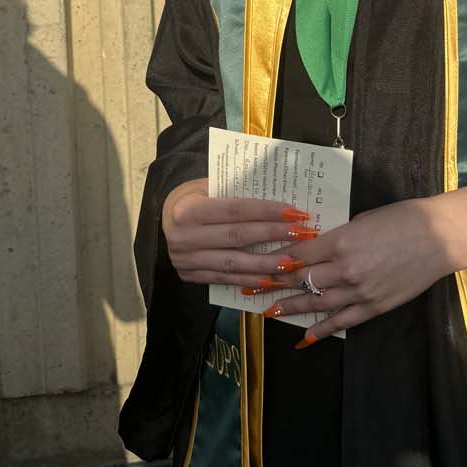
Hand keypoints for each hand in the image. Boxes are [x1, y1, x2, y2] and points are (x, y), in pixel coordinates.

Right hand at [160, 179, 314, 284]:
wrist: (163, 215)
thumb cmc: (195, 195)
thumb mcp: (209, 185)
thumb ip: (236, 192)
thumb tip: (279, 198)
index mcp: (188, 209)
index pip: (236, 210)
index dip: (268, 212)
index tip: (296, 213)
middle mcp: (184, 237)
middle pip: (238, 237)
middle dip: (274, 236)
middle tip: (303, 235)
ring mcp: (185, 260)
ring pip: (233, 263)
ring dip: (267, 265)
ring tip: (293, 262)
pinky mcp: (189, 276)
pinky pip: (225, 279)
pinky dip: (249, 281)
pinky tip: (271, 280)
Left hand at [264, 184, 466, 342]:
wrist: (440, 237)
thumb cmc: (402, 218)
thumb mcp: (363, 219)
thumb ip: (337, 236)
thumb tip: (315, 245)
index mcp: (341, 241)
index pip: (299, 254)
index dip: (277, 259)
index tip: (260, 262)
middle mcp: (346, 269)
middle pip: (302, 280)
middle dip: (275, 284)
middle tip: (253, 288)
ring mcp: (360, 291)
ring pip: (317, 304)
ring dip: (291, 308)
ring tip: (270, 312)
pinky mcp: (375, 307)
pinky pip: (343, 322)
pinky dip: (322, 330)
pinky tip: (306, 337)